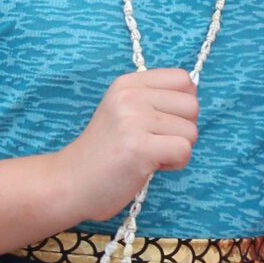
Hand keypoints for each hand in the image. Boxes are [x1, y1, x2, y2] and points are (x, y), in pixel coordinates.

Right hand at [50, 70, 198, 223]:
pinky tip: (149, 166)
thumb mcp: (124, 112)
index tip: (161, 123)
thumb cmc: (104, 153)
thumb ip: (154, 100)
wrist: (69, 182)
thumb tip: (194, 94)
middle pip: (192, 105)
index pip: (183, 79)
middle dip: (182, 130)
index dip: (182, 105)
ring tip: (148, 156)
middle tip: (154, 143)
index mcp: (128, 84)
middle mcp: (131, 96)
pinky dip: (174, 165)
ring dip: (177, 150)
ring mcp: (134, 120)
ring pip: (191, 132)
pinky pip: (184, 151)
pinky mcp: (139, 147)